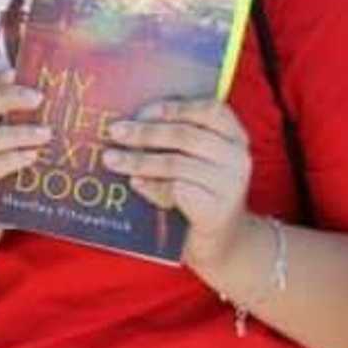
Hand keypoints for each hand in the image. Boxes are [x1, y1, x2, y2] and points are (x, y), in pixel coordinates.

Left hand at [103, 97, 253, 278]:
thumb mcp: (195, 160)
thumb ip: (174, 140)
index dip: (176, 107)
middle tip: (115, 131)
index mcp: (234, 136)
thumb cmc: (200, 191)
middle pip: (186, 136)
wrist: (223, 240)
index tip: (143, 110)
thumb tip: (130, 124)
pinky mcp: (216, 210)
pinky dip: (151, 185)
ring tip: (111, 158)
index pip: (210, 110)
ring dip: (138, 160)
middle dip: (146, 132)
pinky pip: (176, 190)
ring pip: (177, 163)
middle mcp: (237, 157)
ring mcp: (229, 185)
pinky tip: (134, 181)